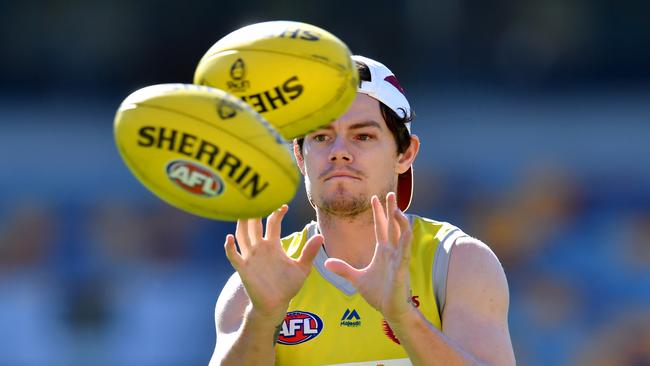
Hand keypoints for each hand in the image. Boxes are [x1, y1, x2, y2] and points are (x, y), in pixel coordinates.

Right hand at [224, 205, 322, 323]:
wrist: (276, 304)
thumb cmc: (288, 286)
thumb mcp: (302, 268)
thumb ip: (309, 253)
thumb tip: (321, 236)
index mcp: (273, 245)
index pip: (273, 223)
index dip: (277, 213)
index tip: (283, 205)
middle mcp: (260, 248)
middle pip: (254, 225)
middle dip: (255, 212)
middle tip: (256, 198)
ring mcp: (250, 257)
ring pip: (242, 236)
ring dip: (241, 224)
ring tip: (241, 211)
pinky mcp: (243, 269)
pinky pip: (234, 256)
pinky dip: (230, 247)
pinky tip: (229, 238)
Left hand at [324, 192, 413, 323]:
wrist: (390, 309)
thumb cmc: (378, 293)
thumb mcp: (356, 278)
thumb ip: (343, 269)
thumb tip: (327, 263)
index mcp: (383, 251)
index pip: (381, 227)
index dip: (379, 213)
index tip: (375, 197)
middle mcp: (392, 251)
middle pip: (392, 226)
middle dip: (391, 209)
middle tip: (391, 193)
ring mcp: (398, 259)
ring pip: (402, 235)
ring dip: (400, 221)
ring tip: (396, 208)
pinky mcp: (402, 269)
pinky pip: (405, 251)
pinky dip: (406, 240)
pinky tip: (406, 229)